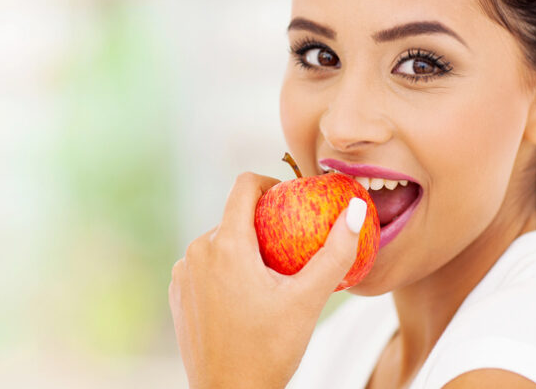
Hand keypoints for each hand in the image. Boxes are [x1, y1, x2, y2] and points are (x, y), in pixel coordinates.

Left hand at [168, 172, 366, 388]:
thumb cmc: (269, 351)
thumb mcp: (309, 300)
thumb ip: (335, 252)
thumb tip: (357, 210)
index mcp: (226, 245)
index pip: (244, 186)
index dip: (271, 183)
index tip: (292, 201)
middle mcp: (197, 252)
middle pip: (234, 217)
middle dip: (263, 226)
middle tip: (292, 252)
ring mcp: (183, 273)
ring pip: (220, 242)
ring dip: (245, 250)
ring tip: (271, 279)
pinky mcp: (179, 293)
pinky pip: (205, 266)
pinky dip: (226, 271)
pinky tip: (247, 298)